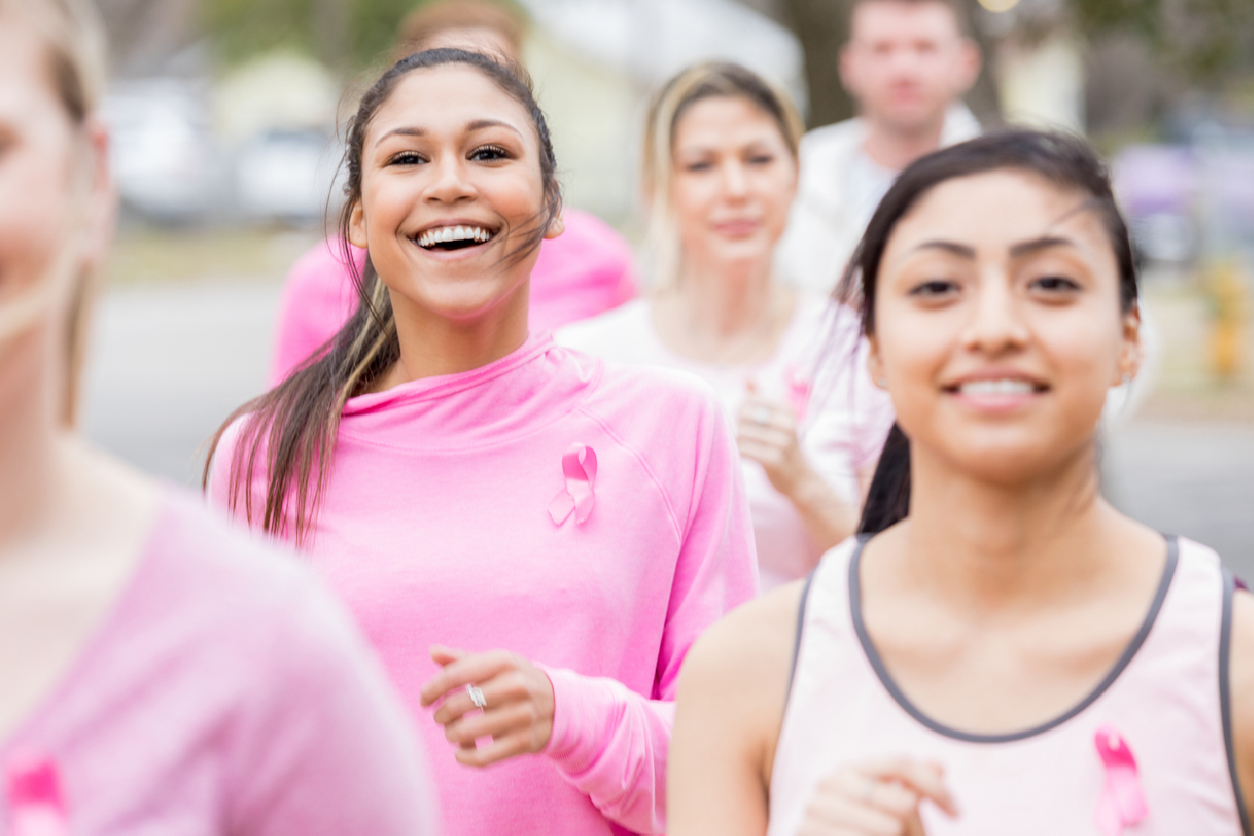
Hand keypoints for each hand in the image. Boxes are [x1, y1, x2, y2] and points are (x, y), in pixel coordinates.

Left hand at [419, 645, 555, 767]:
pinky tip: (461, 751)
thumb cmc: (513, 680)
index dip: (433, 689)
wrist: (557, 704)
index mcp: (505, 661)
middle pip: (458, 705)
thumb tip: (432, 651)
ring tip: (452, 732)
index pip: (456, 675)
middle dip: (441, 714)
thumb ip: (462, 659)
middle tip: (440, 716)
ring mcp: (522, 715)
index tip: (424, 700)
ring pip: (466, 732)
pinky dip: (464, 757)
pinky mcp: (525, 741)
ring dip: (451, 734)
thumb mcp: (494, 664)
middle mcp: (516, 685)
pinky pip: (482, 757)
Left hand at [737, 384, 809, 497]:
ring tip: (747, 446)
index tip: (748, 422)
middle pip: (743, 414)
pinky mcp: (775, 461)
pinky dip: (740, 452)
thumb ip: (761, 397)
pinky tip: (746, 455)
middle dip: (739, 425)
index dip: (741, 411)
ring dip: (739, 441)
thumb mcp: (778, 418)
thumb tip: (747, 376)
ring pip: (742, 433)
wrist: (801, 479)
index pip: (749, 400)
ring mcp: (783, 443)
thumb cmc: (783, 445)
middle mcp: (788, 423)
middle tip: (745, 435)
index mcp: (787, 409)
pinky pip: (744, 450)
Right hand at [799, 759, 957, 834]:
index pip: (900, 763)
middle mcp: (829, 783)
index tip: (957, 812)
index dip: (935, 786)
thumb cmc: (860, 832)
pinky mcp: (809, 833)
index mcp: (848, 768)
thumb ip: (911, 786)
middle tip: (913, 835)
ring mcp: (816, 811)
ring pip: (890, 826)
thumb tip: (940, 764)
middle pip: (901, 800)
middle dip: (919, 824)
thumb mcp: (889, 809)